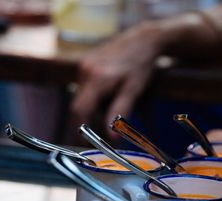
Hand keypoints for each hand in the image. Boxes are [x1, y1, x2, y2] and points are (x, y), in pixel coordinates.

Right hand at [71, 22, 164, 139]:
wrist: (142, 39)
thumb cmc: (141, 65)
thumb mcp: (133, 91)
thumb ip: (119, 113)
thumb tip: (111, 137)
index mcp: (96, 78)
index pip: (79, 110)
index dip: (79, 128)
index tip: (85, 141)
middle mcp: (85, 71)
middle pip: (79, 105)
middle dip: (89, 120)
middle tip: (105, 131)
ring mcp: (83, 65)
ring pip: (81, 97)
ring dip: (93, 108)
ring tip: (113, 105)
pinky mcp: (84, 63)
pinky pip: (84, 87)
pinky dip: (93, 97)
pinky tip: (109, 94)